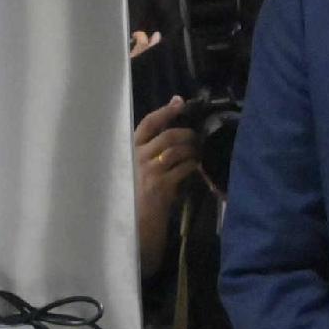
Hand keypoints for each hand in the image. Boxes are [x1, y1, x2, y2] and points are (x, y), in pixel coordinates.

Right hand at [131, 97, 201, 259]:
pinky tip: (197, 168)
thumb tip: (180, 136)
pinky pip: (184, 168)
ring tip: (199, 153)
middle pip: (168, 135)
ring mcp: (148, 171)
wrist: (134, 227)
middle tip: (198, 138)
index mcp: (130, 151)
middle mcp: (136, 158)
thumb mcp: (142, 172)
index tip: (179, 101)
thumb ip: (155, 154)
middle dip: (188, 134)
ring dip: (193, 149)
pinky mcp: (160, 186)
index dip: (164, 111)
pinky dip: (194, 166)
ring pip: (177, 149)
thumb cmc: (138, 199)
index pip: (147, 123)